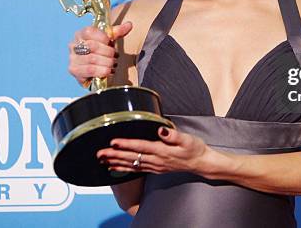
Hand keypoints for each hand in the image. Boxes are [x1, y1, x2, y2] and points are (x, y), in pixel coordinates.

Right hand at [68, 22, 132, 86]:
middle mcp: (73, 45)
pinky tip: (109, 70)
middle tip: (115, 56)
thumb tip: (129, 24)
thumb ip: (117, 32)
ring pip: (93, 59)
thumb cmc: (100, 51)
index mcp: (81, 34)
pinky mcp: (74, 70)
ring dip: (107, 62)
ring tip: (113, 63)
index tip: (110, 42)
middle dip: (108, 52)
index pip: (90, 31)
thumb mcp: (108, 40)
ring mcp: (72, 58)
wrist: (93, 69)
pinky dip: (103, 70)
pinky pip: (90, 70)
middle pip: (93, 46)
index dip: (103, 37)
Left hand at [97, 126, 214, 175]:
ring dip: (116, 162)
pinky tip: (114, 167)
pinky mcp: (155, 169)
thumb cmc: (194, 148)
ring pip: (132, 165)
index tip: (113, 142)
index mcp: (162, 151)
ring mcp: (154, 166)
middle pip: (132, 158)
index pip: (141, 147)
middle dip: (114, 155)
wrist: (200, 162)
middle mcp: (156, 160)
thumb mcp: (187, 139)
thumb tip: (161, 130)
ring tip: (102, 160)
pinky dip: (123, 169)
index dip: (126, 144)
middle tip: (100, 153)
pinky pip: (136, 170)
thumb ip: (173, 135)